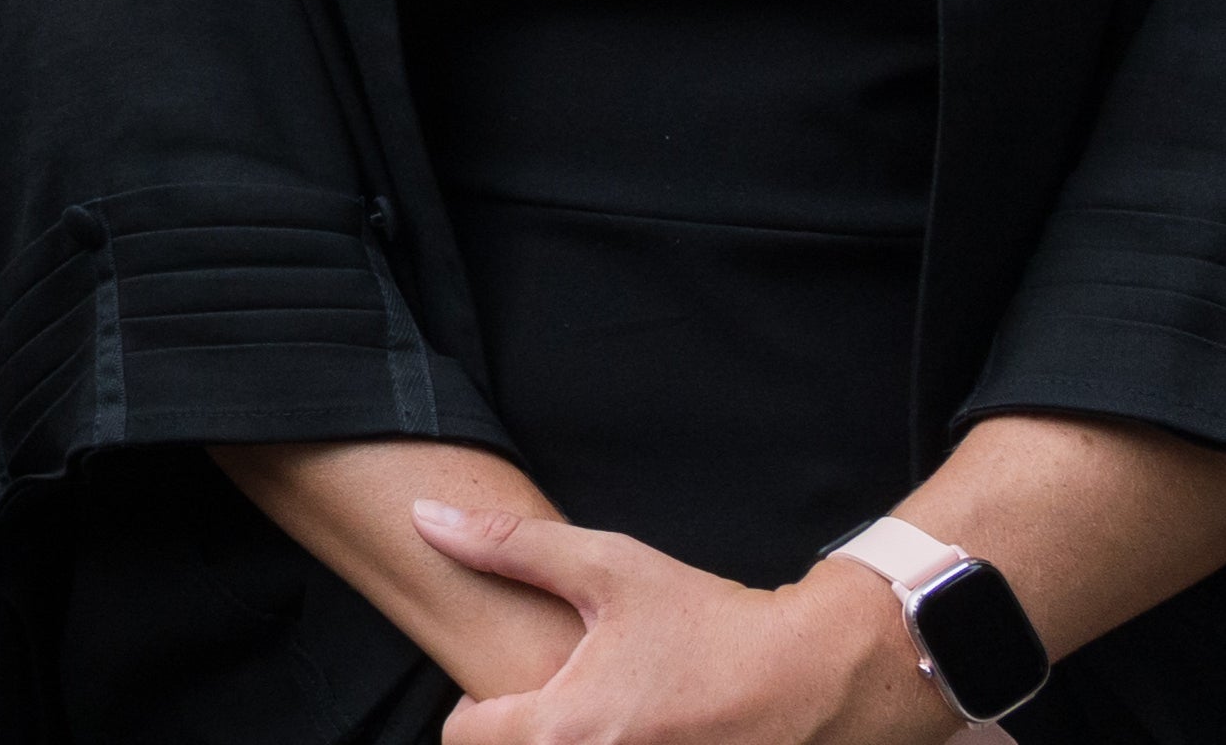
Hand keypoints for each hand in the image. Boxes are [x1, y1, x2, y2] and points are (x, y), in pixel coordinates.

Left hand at [414, 502, 956, 743]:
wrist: (818, 677)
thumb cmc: (711, 621)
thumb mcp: (607, 567)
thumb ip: (507, 546)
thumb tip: (425, 520)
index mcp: (568, 727)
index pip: (465, 740)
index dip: (472, 711)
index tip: (496, 691)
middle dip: (519, 736)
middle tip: (548, 706)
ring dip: (568, 744)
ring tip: (600, 719)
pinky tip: (643, 732)